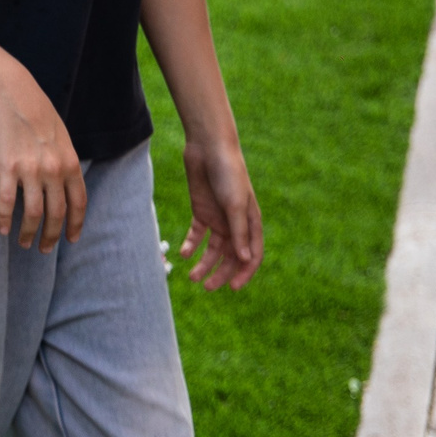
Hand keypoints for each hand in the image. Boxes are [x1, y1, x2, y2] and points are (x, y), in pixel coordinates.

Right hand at [0, 69, 84, 250]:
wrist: (11, 93)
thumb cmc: (37, 111)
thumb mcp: (62, 137)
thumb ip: (66, 162)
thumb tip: (65, 185)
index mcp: (70, 163)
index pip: (78, 204)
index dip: (75, 225)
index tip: (71, 239)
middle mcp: (53, 171)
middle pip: (56, 214)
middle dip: (51, 236)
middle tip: (45, 249)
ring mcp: (30, 171)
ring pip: (33, 213)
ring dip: (29, 232)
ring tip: (24, 243)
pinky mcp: (6, 168)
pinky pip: (6, 201)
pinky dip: (4, 219)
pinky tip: (2, 229)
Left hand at [176, 135, 261, 289]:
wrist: (208, 148)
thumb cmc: (228, 174)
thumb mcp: (234, 204)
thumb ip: (238, 232)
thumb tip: (244, 260)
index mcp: (251, 223)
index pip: (252, 256)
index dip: (244, 273)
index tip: (233, 288)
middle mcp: (236, 224)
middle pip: (230, 256)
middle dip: (220, 273)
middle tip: (206, 287)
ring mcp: (218, 218)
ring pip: (212, 249)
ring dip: (204, 263)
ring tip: (192, 277)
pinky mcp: (201, 211)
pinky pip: (197, 234)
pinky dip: (191, 245)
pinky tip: (183, 253)